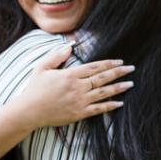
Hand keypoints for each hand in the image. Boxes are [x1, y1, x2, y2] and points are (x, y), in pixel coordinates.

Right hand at [16, 44, 134, 128]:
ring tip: (130, 84)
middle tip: (131, 69)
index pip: (94, 67)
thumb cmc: (34, 89)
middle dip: (119, 73)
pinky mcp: (79, 113)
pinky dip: (110, 106)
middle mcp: (77, 87)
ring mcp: (79, 101)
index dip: (108, 64)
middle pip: (102, 78)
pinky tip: (120, 102)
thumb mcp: (42, 68)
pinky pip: (98, 109)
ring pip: (103, 93)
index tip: (120, 61)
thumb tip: (69, 46)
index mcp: (70, 75)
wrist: (29, 112)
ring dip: (119, 88)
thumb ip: (56, 56)